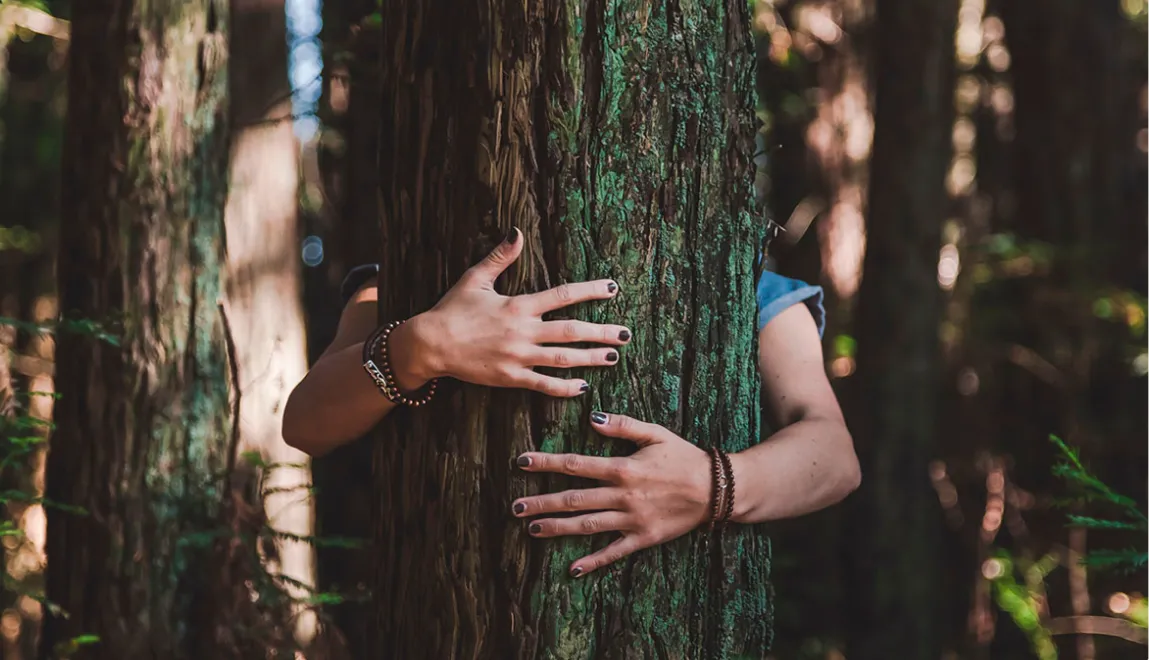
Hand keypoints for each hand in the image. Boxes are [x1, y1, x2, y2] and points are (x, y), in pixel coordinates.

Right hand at [391, 228, 630, 395]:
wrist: (431, 344)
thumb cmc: (452, 310)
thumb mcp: (475, 278)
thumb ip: (501, 257)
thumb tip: (517, 232)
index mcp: (518, 306)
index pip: (562, 296)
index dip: (590, 291)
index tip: (612, 289)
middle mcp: (523, 332)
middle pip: (571, 331)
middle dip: (601, 332)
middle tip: (625, 334)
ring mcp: (518, 357)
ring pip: (563, 359)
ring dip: (590, 358)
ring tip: (612, 357)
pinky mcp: (510, 378)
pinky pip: (543, 385)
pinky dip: (564, 387)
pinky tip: (582, 387)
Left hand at [512, 412, 711, 576]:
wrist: (717, 489)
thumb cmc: (684, 457)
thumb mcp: (656, 434)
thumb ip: (623, 425)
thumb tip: (592, 418)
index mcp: (623, 468)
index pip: (576, 465)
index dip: (547, 463)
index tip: (522, 462)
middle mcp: (623, 496)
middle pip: (574, 499)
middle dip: (542, 502)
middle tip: (515, 506)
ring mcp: (632, 520)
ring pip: (587, 525)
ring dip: (558, 528)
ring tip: (532, 529)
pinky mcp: (643, 538)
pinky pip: (614, 552)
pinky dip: (593, 561)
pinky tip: (573, 568)